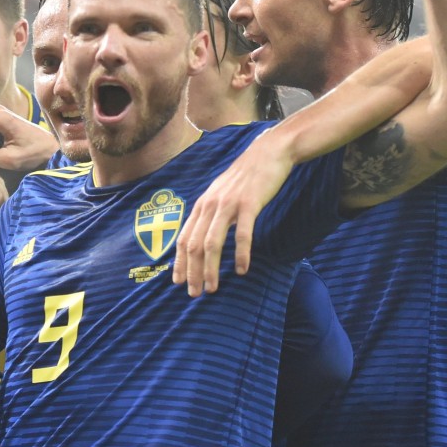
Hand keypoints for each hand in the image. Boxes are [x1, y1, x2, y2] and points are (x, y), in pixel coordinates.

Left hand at [172, 129, 294, 295]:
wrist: (268, 154)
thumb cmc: (245, 179)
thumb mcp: (221, 195)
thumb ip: (211, 214)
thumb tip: (203, 238)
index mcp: (201, 205)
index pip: (183, 239)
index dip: (179, 262)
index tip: (178, 282)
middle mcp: (209, 205)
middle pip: (194, 245)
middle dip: (192, 272)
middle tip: (195, 293)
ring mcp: (228, 205)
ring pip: (212, 242)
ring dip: (211, 269)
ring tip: (213, 287)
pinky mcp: (248, 204)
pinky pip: (242, 234)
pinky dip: (240, 254)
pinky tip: (242, 269)